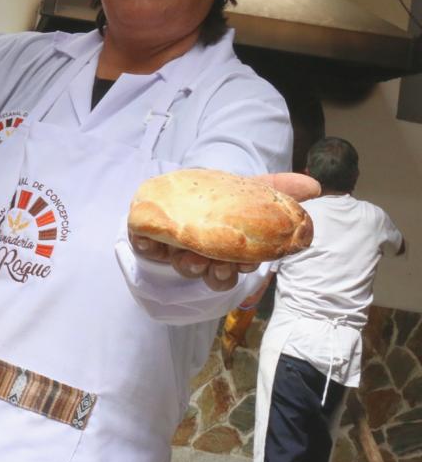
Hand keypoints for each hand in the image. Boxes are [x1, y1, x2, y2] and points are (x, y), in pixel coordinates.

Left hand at [129, 172, 318, 291]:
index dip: (241, 271)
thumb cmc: (218, 196)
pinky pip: (146, 248)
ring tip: (188, 255)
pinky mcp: (147, 240)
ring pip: (185, 267)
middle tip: (219, 265)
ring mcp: (174, 248)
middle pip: (213, 275)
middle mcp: (203, 254)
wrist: (177, 189)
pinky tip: (152, 241)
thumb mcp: (250, 188)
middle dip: (218, 273)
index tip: (244, 265)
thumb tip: (316, 186)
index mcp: (229, 248)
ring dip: (189, 264)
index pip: (238, 269)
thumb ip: (279, 188)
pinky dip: (149, 245)